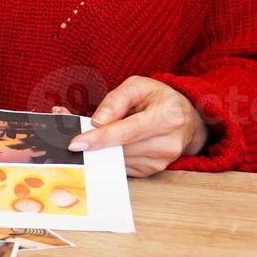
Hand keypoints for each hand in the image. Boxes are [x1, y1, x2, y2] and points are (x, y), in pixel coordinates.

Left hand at [66, 76, 206, 176]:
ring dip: (97, 149)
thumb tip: (97, 122)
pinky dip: (107, 155)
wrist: (188, 119)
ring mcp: (161, 161)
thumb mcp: (139, 86)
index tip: (76, 143)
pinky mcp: (152, 170)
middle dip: (92, 141)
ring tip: (85, 133)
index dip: (99, 138)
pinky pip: (121, 165)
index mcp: (167, 117)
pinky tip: (103, 143)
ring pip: (117, 159)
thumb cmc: (160, 99)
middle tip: (68, 131)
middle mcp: (167, 143)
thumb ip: (115, 100)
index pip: (126, 131)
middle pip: (119, 148)